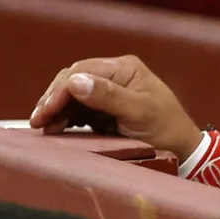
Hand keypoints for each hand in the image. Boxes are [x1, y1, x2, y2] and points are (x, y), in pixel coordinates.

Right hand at [27, 55, 202, 160]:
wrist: (182, 150)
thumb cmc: (167, 129)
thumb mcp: (140, 112)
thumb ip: (109, 96)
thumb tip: (75, 81)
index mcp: (124, 68)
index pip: (82, 72)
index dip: (60, 90)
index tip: (45, 111)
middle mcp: (114, 75)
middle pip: (73, 81)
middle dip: (53, 99)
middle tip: (37, 122)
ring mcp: (108, 92)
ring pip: (72, 95)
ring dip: (56, 110)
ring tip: (42, 127)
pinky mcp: (104, 109)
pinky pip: (78, 110)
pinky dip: (65, 118)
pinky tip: (55, 129)